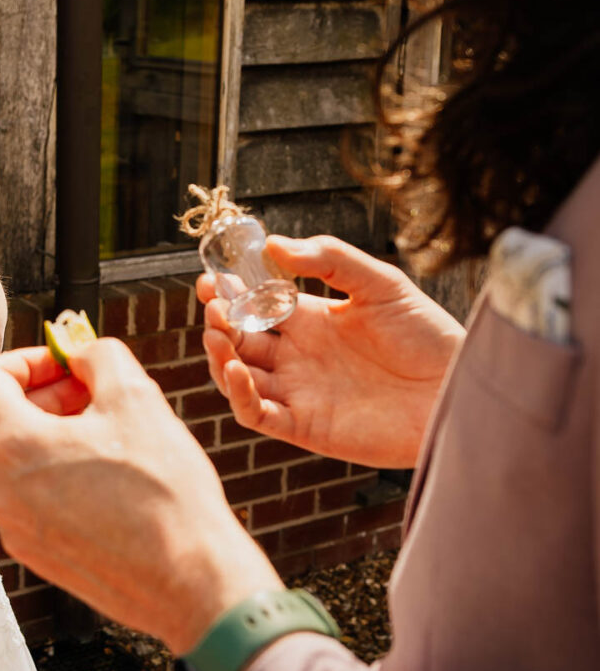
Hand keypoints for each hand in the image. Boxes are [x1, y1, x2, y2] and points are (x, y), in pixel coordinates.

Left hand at [0, 341, 281, 653]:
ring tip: (114, 440)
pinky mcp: (35, 554)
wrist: (192, 583)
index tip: (69, 365)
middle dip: (50, 398)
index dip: (29, 359)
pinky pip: (35, 498)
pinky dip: (62, 476)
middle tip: (101, 397)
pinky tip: (112, 481)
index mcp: (11, 446)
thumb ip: (98, 356)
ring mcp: (14, 527)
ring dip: (58, 437)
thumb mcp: (136, 397)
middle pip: (5, 419)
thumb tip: (81, 354)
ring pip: (22, 460)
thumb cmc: (166, 492)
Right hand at [200, 235, 465, 467]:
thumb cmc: (429, 336)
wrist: (459, 390)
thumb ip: (330, 260)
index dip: (227, 293)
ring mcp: (298, 392)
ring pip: (236, 376)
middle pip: (237, 340)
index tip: (212, 278)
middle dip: (217, 321)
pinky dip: (238, 396)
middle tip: (213, 305)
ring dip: (218, 356)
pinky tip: (237, 370)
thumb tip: (274, 244)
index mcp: (310, 321)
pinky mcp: (305, 426)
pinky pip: (256, 414)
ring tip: (216, 334)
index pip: (253, 306)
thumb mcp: (381, 284)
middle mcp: (297, 357)